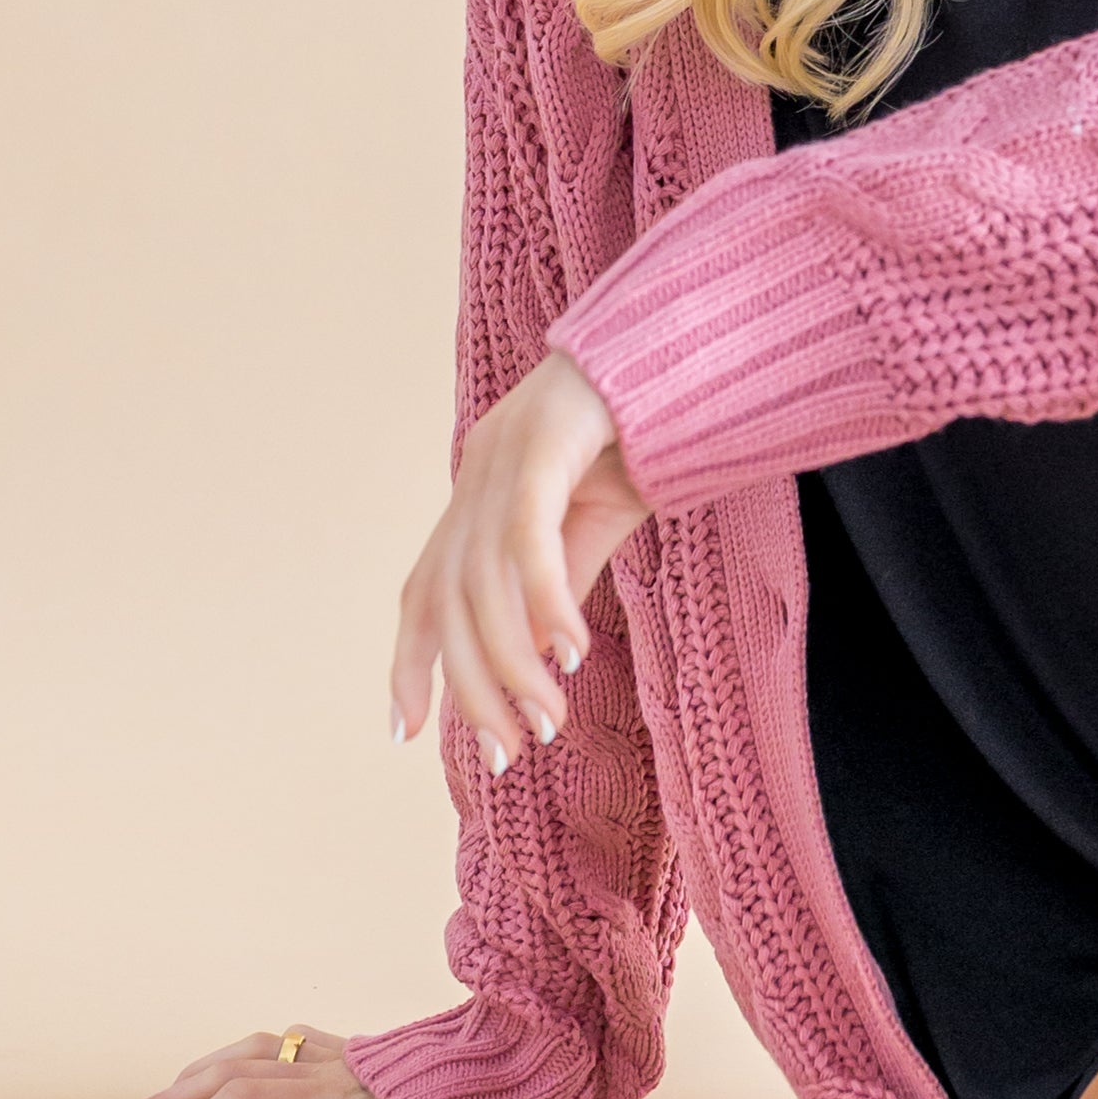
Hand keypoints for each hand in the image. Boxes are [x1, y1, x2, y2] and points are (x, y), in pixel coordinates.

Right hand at [97, 1028, 408, 1098]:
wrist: (527, 1055)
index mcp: (338, 1090)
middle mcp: (332, 1066)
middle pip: (231, 1075)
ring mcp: (346, 1054)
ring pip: (254, 1052)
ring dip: (199, 1072)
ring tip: (162, 1095)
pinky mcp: (363, 1050)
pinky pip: (290, 1043)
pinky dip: (251, 1053)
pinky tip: (244, 1062)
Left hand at [389, 348, 648, 772]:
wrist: (689, 346)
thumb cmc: (647, 433)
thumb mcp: (596, 524)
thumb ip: (561, 584)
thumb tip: (543, 656)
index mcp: (479, 492)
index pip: (422, 590)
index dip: (409, 662)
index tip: (408, 733)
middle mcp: (477, 473)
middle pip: (448, 601)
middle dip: (473, 688)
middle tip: (512, 751)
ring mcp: (507, 452)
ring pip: (484, 584)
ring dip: (514, 663)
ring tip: (550, 716)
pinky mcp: (546, 438)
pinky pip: (528, 539)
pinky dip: (544, 601)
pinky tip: (572, 648)